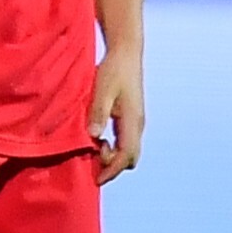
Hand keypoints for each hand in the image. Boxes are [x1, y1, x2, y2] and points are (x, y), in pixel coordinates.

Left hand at [91, 46, 143, 183]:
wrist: (126, 53)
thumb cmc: (114, 69)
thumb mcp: (102, 90)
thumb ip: (99, 113)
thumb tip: (95, 137)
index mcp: (132, 120)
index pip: (126, 156)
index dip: (112, 170)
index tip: (97, 179)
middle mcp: (138, 124)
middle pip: (131, 158)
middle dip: (113, 166)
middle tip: (93, 159)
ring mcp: (137, 122)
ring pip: (130, 151)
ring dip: (114, 157)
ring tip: (95, 149)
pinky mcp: (132, 118)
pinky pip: (127, 142)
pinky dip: (115, 148)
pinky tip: (100, 140)